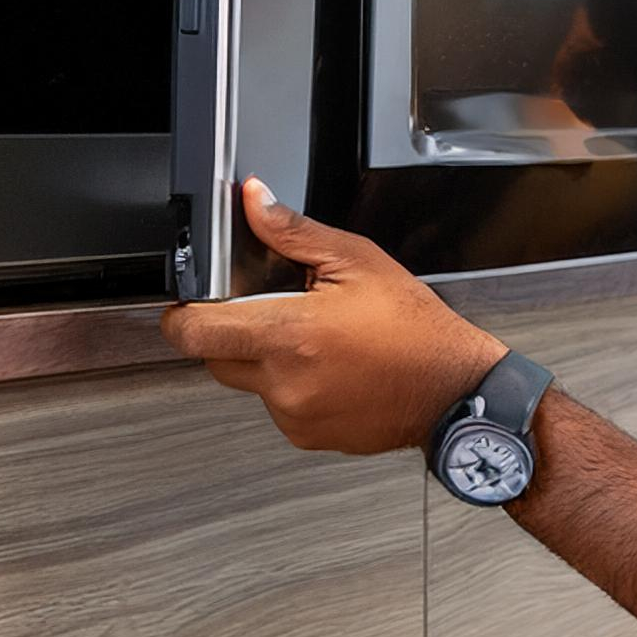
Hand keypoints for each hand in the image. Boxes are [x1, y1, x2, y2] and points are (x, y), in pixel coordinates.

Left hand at [159, 178, 506, 453]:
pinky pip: (277, 407)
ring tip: (314, 342)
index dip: (182, 315)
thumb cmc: (416, 329)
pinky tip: (328, 368)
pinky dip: (290, 388)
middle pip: (215, 357)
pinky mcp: (306, 435)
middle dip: (230, 332)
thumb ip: (293, 232)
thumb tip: (254, 201)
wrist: (453, 388)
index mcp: (290, 334)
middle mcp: (285, 382)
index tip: (190, 304)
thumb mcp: (357, 261)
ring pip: (248, 383)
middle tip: (271, 313)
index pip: (195, 332)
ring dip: (265, 361)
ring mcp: (294, 415)